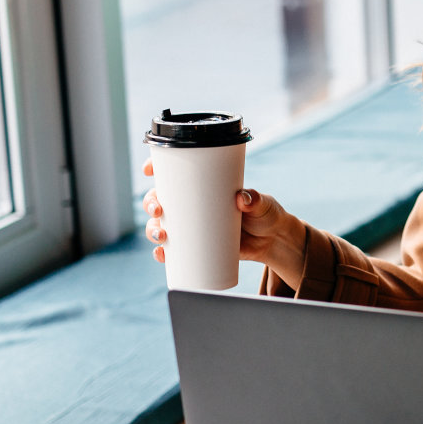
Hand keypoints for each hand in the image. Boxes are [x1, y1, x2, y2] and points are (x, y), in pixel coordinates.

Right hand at [141, 159, 308, 286]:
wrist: (273, 241)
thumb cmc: (266, 214)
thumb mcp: (263, 203)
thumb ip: (255, 199)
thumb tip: (243, 199)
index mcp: (205, 186)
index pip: (175, 173)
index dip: (156, 168)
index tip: (149, 170)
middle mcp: (193, 205)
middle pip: (160, 200)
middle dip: (151, 204)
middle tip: (159, 211)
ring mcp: (193, 227)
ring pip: (161, 225)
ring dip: (152, 230)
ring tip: (161, 236)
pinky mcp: (197, 247)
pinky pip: (173, 250)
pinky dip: (163, 253)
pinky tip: (161, 255)